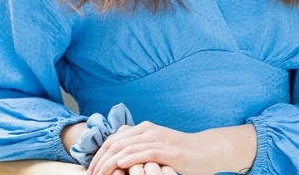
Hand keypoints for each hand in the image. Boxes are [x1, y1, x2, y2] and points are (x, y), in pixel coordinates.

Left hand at [86, 121, 254, 174]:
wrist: (207, 151)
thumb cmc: (181, 152)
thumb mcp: (156, 146)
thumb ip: (138, 148)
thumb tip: (116, 158)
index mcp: (142, 129)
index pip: (113, 139)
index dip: (99, 154)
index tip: (91, 168)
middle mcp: (148, 131)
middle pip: (116, 143)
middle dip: (101, 160)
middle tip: (92, 174)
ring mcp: (158, 139)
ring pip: (127, 148)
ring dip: (110, 162)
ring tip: (101, 174)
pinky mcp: (169, 151)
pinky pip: (145, 152)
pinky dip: (130, 158)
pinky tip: (120, 165)